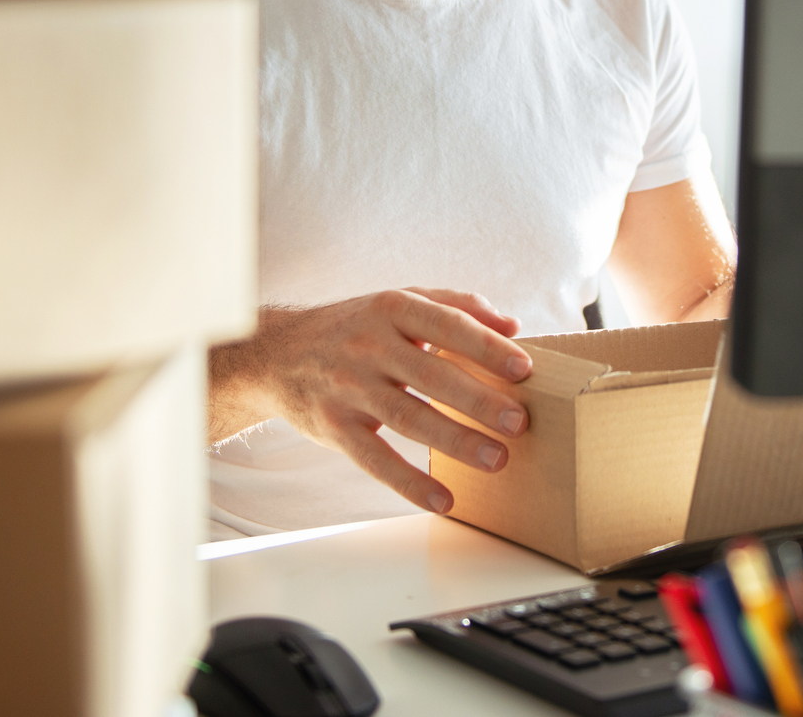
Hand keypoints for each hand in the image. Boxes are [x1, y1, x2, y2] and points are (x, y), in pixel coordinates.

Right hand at [210, 288, 533, 514]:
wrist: (278, 354)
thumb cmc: (355, 327)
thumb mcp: (398, 302)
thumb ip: (456, 307)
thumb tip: (513, 327)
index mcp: (392, 308)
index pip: (447, 325)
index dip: (487, 348)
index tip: (524, 370)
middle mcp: (369, 346)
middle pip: (432, 375)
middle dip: (479, 401)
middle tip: (519, 422)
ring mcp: (349, 388)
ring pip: (409, 418)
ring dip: (456, 442)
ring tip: (497, 459)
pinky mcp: (334, 426)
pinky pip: (375, 459)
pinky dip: (409, 483)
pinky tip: (444, 499)